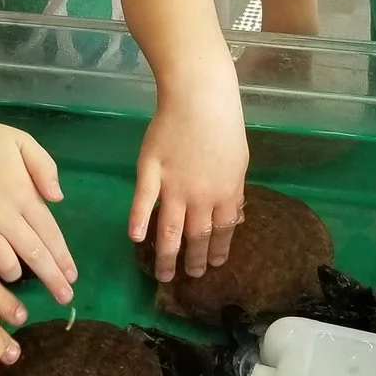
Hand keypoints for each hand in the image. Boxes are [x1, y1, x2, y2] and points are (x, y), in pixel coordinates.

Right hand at [0, 113, 77, 301]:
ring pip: (4, 266)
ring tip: (21, 278)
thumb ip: (45, 169)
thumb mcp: (23, 141)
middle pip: (34, 257)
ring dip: (16, 275)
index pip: (51, 236)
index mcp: (23, 195)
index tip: (72, 277)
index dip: (63, 260)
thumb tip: (58, 199)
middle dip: (53, 280)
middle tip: (64, 297)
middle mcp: (2, 216)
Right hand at [130, 69, 248, 280]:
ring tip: (162, 274)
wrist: (200, 98)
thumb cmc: (224, 125)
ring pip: (171, 229)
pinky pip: (143, 201)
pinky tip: (135, 239)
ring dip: (167, 255)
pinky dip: (139, 221)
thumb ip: (235, 191)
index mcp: (227, 193)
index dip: (218, 250)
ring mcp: (174, 186)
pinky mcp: (150, 172)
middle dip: (193, 260)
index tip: (212, 265)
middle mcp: (201, 196)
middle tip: (188, 277)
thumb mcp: (239, 161)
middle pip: (197, 236)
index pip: (223, 231)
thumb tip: (236, 216)